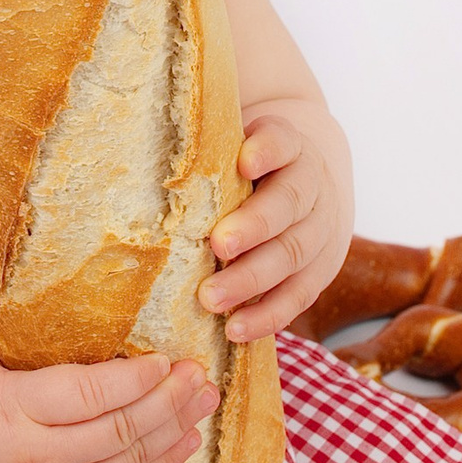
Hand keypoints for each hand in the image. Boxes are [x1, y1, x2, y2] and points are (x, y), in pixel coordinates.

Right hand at [0, 278, 213, 462]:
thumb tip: (0, 256)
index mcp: (10, 411)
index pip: (85, 396)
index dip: (132, 380)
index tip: (165, 358)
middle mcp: (35, 457)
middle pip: (117, 432)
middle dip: (166, 402)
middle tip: (199, 373)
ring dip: (173, 433)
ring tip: (204, 400)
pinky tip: (186, 441)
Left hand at [202, 107, 351, 343]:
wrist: (310, 186)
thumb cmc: (252, 166)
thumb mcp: (238, 143)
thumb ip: (205, 144)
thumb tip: (142, 132)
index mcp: (290, 147)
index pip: (283, 141)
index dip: (267, 151)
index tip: (245, 162)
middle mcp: (311, 186)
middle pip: (289, 204)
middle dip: (254, 227)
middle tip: (218, 245)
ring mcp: (320, 230)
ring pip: (294, 254)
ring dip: (253, 279)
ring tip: (212, 298)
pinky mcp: (319, 271)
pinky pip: (298, 295)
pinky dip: (268, 315)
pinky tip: (237, 330)